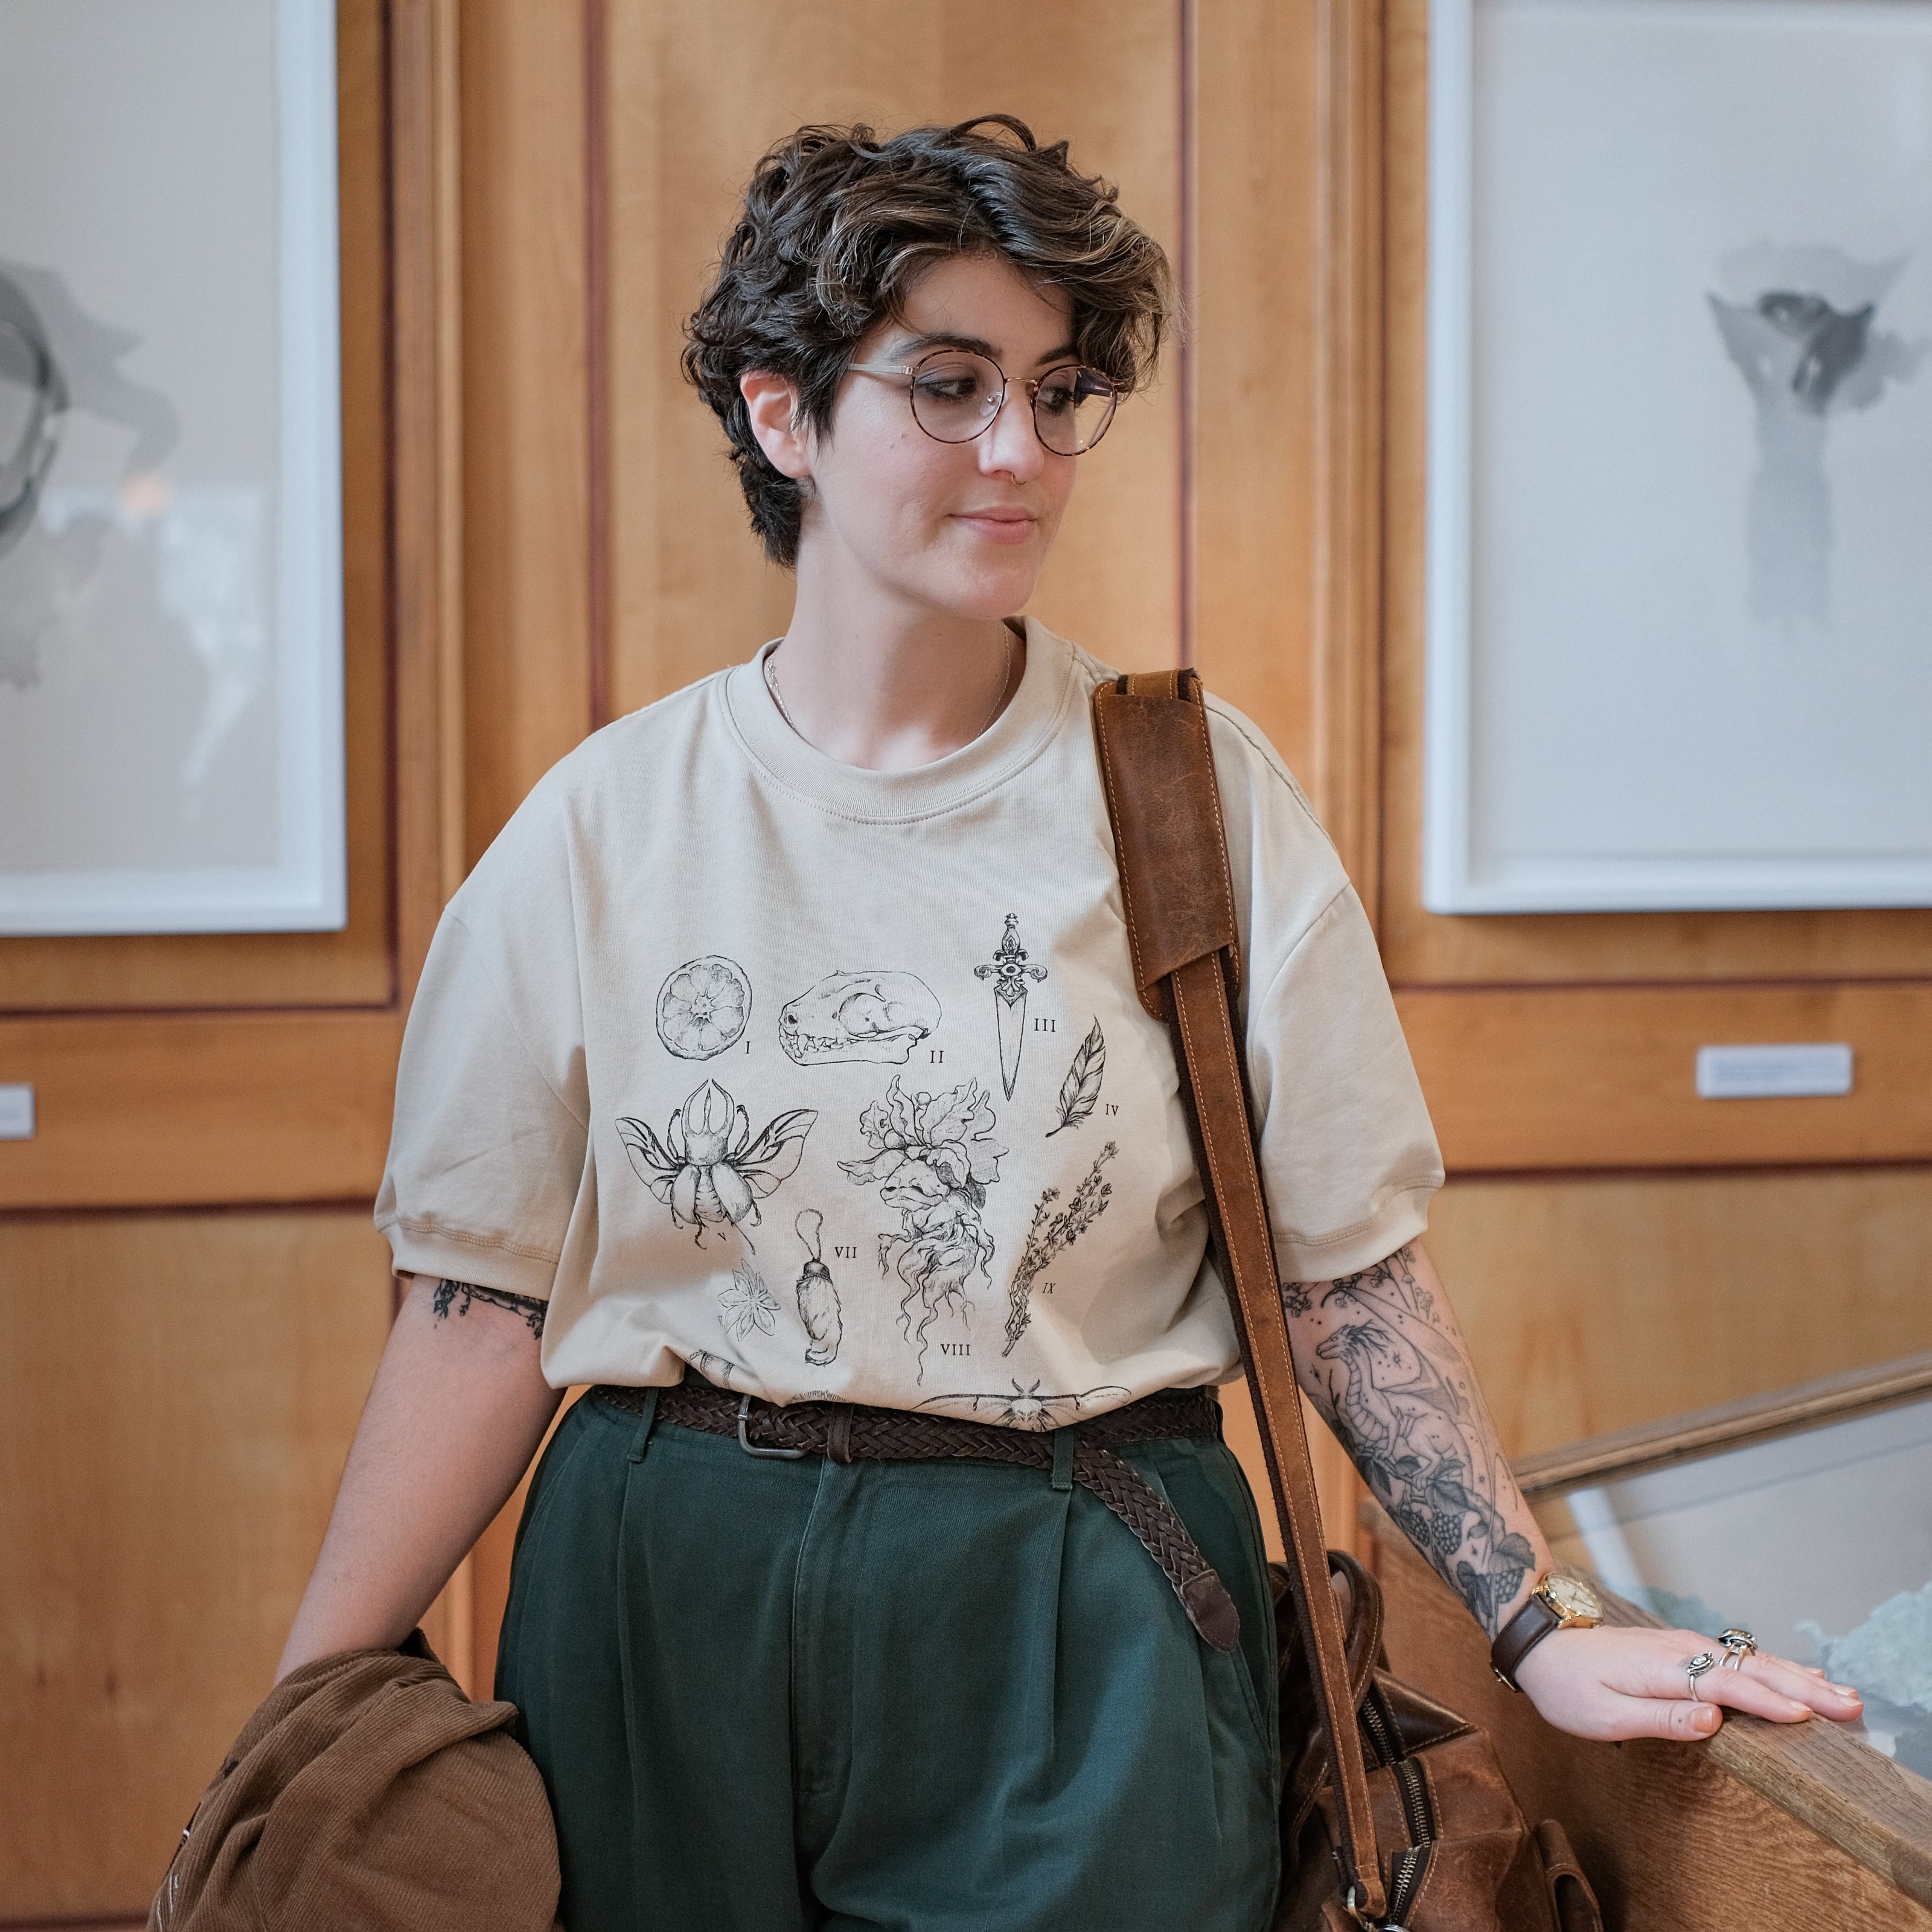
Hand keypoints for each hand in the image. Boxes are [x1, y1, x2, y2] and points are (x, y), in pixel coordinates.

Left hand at [1515, 1624, 1863, 1741]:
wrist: (1543, 1645)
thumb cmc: (1569, 1687)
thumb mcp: (1604, 1715)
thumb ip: (1660, 1718)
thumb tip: (1713, 1720)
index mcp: (1665, 1670)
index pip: (1728, 1688)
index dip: (1768, 1704)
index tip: (1809, 1717)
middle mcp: (1682, 1651)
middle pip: (1752, 1672)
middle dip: (1804, 1689)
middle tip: (1852, 1707)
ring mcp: (1686, 1646)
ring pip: (1753, 1662)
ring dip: (1800, 1678)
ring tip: (1844, 1695)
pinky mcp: (1686, 1650)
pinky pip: (1740, 1660)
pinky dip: (1776, 1668)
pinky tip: (1802, 1674)